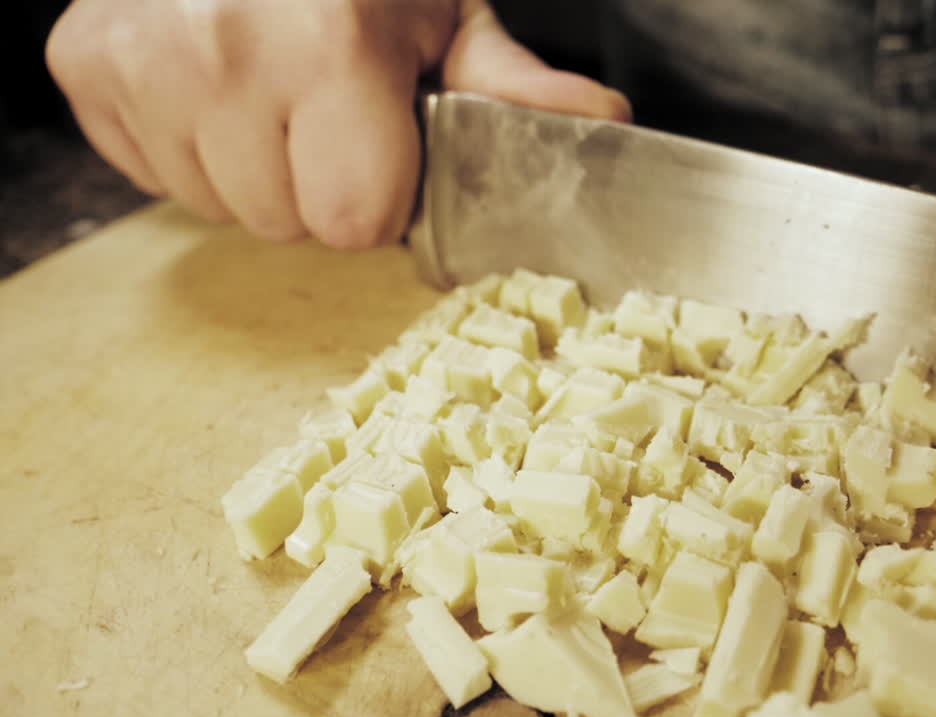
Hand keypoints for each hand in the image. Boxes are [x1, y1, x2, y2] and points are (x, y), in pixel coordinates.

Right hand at [45, 0, 629, 247]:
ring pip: (216, 207)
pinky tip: (212, 86)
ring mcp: (139, 58)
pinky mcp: (82, 64)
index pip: (353, 221)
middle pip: (285, 223)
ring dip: (253, 170)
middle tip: (325, 111)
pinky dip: (187, 146)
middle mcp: (221, 50)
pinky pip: (150, 172)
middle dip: (316, 186)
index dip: (379, 197)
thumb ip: (511, 88)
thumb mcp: (445, 15)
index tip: (380, 149)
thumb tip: (600, 127)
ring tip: (270, 92)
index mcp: (329, 44)